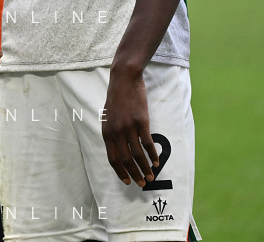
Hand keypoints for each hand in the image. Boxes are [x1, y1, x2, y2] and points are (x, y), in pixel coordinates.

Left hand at [102, 66, 157, 186]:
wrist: (124, 80)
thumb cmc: (117, 99)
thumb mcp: (108, 117)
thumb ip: (112, 133)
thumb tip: (118, 149)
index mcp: (106, 132)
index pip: (112, 158)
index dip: (120, 172)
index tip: (127, 181)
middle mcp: (116, 132)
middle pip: (125, 160)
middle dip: (134, 174)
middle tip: (142, 183)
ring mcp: (129, 127)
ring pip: (137, 155)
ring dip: (145, 168)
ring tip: (151, 176)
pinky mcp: (141, 122)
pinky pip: (148, 144)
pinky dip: (153, 155)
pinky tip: (157, 162)